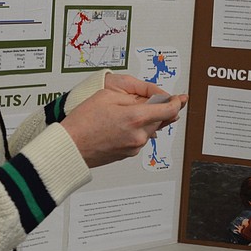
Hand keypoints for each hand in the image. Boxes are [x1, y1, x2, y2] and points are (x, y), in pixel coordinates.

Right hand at [62, 87, 186, 167]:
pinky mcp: (128, 154)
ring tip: (122, 114)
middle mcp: (139, 135)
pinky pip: (139, 138)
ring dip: (144, 120)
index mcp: (136, 118)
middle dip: (157, 109)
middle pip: (160, 119)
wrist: (69, 146)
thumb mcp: (108, 96)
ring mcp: (134, 147)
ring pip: (149, 129)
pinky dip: (135, 130)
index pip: (168, 110)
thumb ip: (134, 97)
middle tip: (145, 101)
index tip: (180, 98)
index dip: (176, 102)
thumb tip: (151, 100)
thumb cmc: (83, 122)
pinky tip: (119, 125)